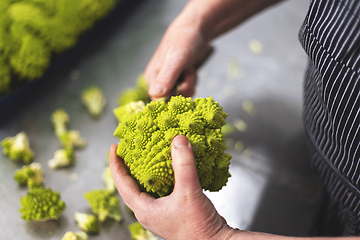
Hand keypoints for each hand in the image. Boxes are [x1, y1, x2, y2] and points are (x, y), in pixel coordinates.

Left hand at [109, 135, 233, 239]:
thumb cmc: (198, 227)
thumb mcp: (189, 192)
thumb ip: (184, 165)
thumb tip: (178, 140)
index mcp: (145, 209)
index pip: (122, 183)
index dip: (116, 164)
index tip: (114, 146)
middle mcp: (149, 212)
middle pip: (128, 186)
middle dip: (125, 167)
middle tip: (125, 149)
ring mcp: (159, 213)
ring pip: (143, 189)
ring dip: (141, 172)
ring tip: (143, 155)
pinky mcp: (171, 211)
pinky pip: (158, 190)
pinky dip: (157, 177)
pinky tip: (166, 169)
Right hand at [144, 11, 211, 99]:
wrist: (197, 29)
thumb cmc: (184, 40)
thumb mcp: (176, 60)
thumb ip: (166, 78)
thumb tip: (155, 94)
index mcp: (152, 78)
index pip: (159, 101)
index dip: (173, 98)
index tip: (183, 86)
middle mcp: (158, 82)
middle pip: (172, 100)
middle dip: (184, 89)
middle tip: (188, 72)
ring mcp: (170, 81)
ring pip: (182, 96)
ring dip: (190, 84)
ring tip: (190, 68)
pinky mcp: (179, 79)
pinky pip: (187, 89)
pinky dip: (192, 81)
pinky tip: (192, 70)